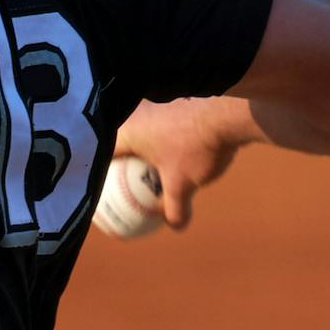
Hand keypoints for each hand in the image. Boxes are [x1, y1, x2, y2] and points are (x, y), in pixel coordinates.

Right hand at [112, 97, 250, 228]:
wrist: (228, 115)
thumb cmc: (195, 148)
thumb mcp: (182, 185)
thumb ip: (174, 207)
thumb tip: (176, 225)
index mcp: (126, 131)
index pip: (102, 155)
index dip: (100, 174)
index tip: (105, 190)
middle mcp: (135, 114)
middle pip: (121, 143)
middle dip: (122, 165)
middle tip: (127, 184)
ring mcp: (155, 106)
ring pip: (142, 133)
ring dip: (144, 153)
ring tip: (150, 172)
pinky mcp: (174, 104)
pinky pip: (160, 127)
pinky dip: (162, 143)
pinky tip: (175, 155)